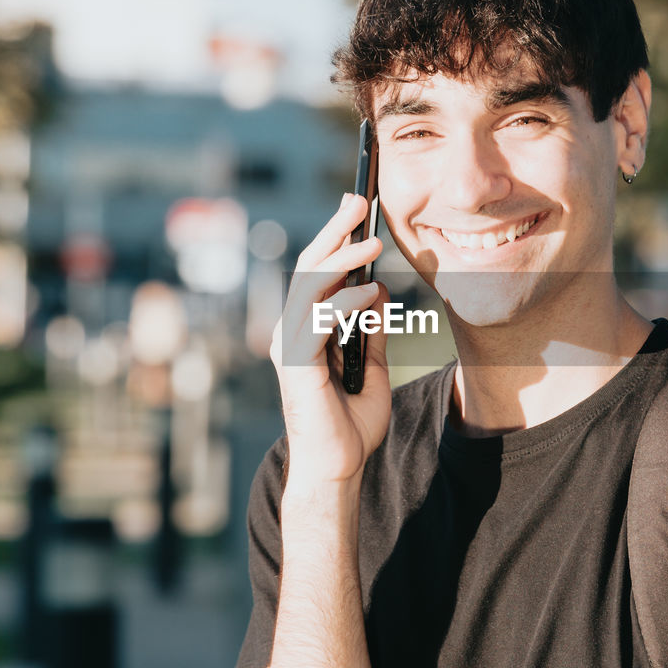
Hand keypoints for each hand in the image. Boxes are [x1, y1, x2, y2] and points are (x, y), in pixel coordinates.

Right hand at [269, 193, 391, 487]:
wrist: (339, 468)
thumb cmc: (351, 425)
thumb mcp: (373, 368)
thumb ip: (371, 331)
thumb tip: (377, 291)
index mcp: (306, 330)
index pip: (317, 273)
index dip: (335, 238)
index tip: (358, 209)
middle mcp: (291, 332)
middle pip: (307, 268)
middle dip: (333, 231)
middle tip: (358, 199)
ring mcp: (289, 347)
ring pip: (308, 287)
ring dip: (341, 259)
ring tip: (371, 240)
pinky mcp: (295, 365)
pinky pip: (317, 322)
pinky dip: (344, 303)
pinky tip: (368, 292)